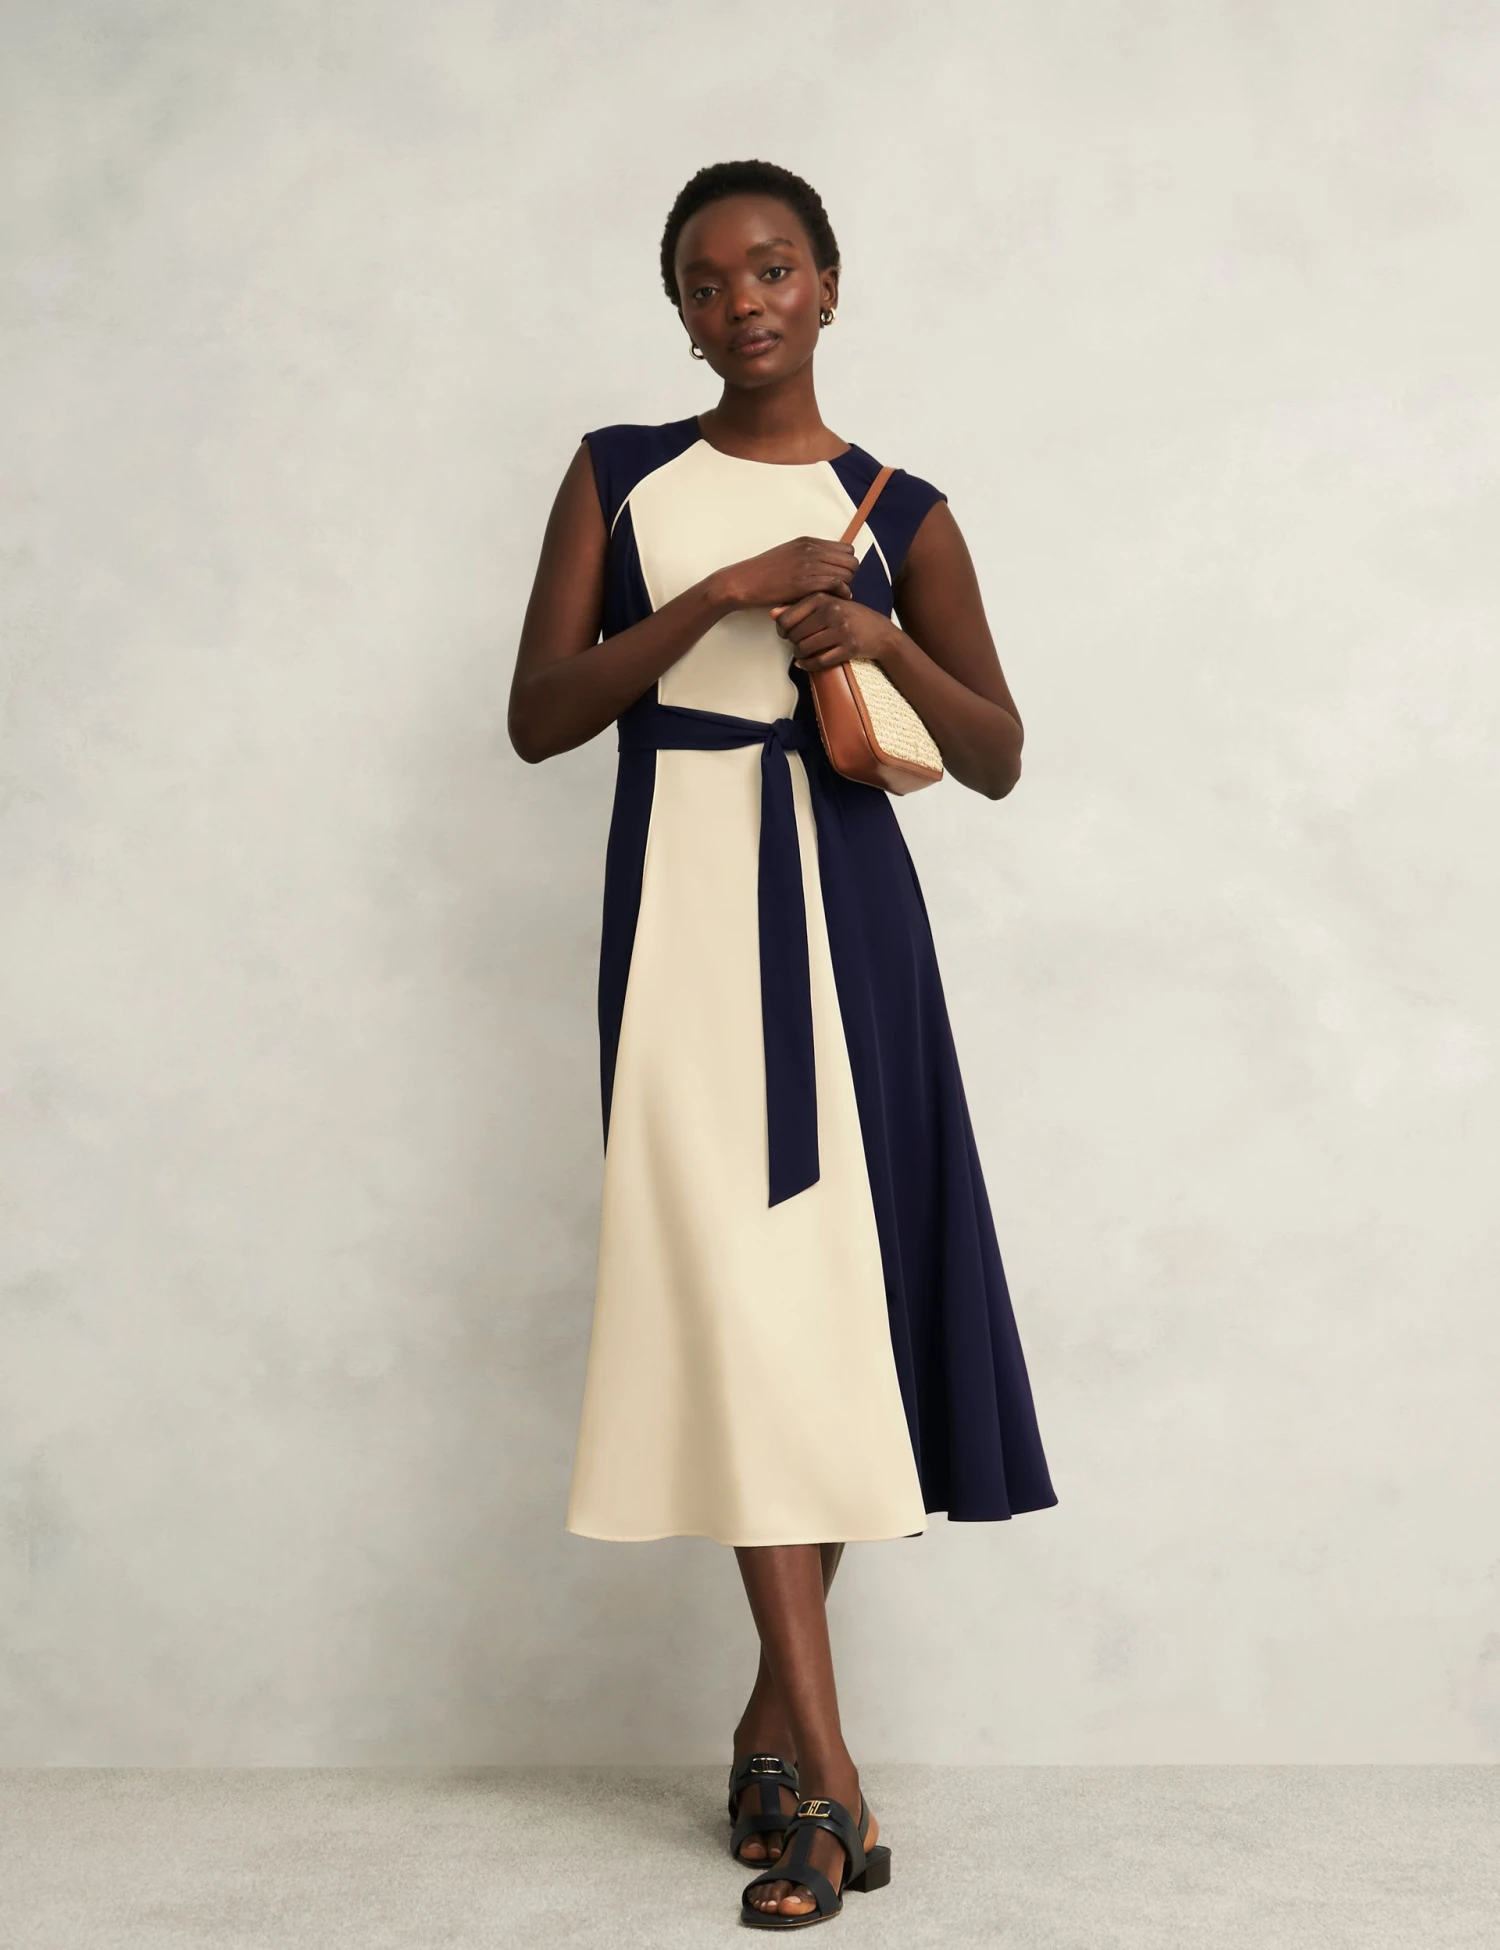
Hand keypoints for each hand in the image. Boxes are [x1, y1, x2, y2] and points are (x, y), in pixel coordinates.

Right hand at [712, 537, 857, 610]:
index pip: (846, 549)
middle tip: (838, 588)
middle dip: (849, 576)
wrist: (743, 581)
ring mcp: (808, 565)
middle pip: (851, 560)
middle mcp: (811, 550)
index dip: (846, 564)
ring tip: (834, 595)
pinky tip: (834, 600)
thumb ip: (808, 556)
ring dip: (845, 586)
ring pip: (846, 573)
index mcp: (808, 542)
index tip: (838, 576)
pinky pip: (836, 584)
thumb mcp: (788, 555)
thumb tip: (827, 566)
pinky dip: (840, 593)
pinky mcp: (804, 582)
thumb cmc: (762, 573)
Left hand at [769, 593, 896, 672]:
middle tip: (796, 644)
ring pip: (804, 648)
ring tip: (802, 653)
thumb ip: (800, 607)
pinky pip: (819, 661)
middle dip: (792, 643)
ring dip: (799, 655)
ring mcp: (841, 630)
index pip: (787, 617)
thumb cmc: (850, 617)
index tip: (786, 633)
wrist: (881, 632)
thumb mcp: (827, 604)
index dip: (781, 629)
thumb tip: (772, 614)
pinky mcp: (848, 648)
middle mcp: (832, 611)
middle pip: (794, 634)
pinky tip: (806, 664)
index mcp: (823, 598)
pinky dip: (808, 666)